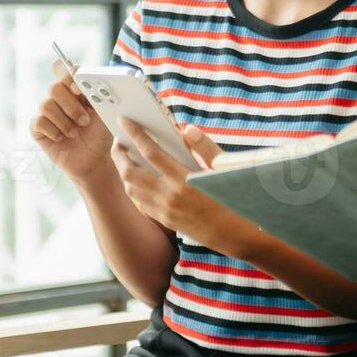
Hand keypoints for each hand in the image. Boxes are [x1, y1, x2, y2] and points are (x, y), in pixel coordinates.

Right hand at [31, 60, 115, 186]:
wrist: (93, 160)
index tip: (79, 88)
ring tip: (75, 132)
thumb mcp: (103, 112)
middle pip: (54, 88)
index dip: (69, 75)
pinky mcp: (38, 128)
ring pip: (46, 104)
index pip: (65, 71)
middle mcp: (59, 99)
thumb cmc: (99, 135)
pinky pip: (39, 121)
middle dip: (71, 105)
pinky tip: (62, 138)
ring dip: (64, 121)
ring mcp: (47, 113)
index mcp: (75, 90)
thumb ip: (95, 93)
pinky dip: (54, 130)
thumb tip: (84, 75)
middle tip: (85, 120)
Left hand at [111, 117, 252, 253]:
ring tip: (125, 157)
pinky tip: (136, 179)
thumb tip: (186, 130)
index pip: (151, 152)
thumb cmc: (234, 198)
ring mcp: (165, 211)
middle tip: (118, 141)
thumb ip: (204, 147)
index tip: (124, 121)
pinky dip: (133, 188)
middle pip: (131, 172)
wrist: (238, 235)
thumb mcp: (223, 169)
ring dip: (124, 171)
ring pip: (131, 189)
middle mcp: (169, 197)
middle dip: (119, 154)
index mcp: (184, 180)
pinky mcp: (166, 221)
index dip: (135, 134)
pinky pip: (140, 203)